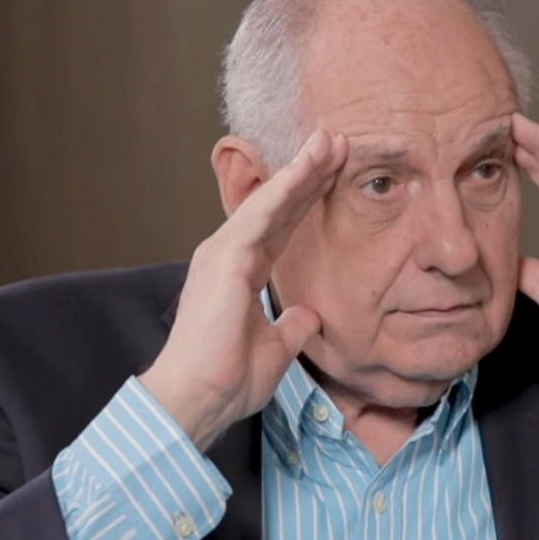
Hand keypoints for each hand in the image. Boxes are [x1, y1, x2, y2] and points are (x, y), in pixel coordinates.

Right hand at [140, 130, 347, 449]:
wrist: (199, 399)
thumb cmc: (229, 380)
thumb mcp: (276, 348)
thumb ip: (293, 326)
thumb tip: (309, 316)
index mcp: (240, 274)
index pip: (282, 227)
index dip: (307, 199)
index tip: (334, 173)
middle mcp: (229, 255)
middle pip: (278, 206)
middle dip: (309, 174)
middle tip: (340, 142)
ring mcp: (224, 253)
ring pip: (270, 201)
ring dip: (301, 170)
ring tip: (331, 140)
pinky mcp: (226, 258)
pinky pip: (261, 214)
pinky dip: (285, 188)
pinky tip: (309, 166)